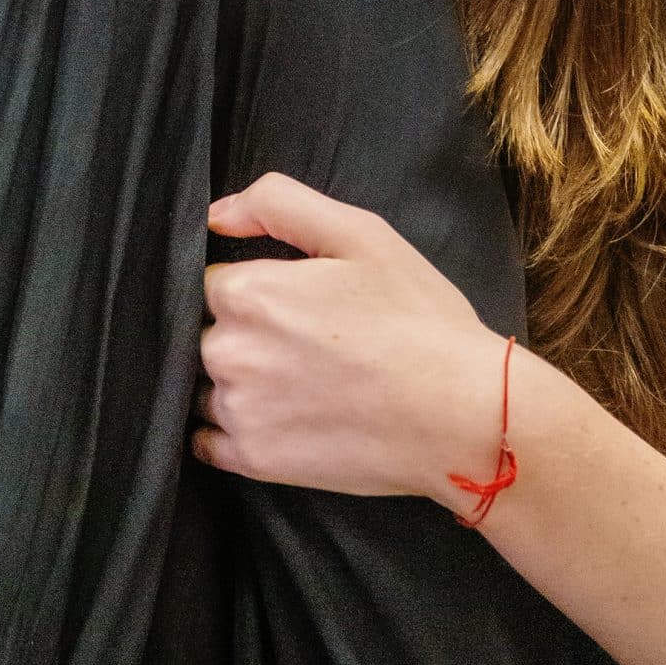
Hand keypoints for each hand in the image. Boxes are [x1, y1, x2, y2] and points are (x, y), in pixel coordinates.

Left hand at [193, 171, 508, 502]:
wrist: (460, 414)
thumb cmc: (416, 318)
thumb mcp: (360, 233)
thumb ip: (277, 203)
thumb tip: (215, 215)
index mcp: (247, 292)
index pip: (211, 280)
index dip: (250, 286)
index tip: (288, 301)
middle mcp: (228, 352)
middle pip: (205, 332)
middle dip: (242, 332)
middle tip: (301, 342)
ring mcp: (238, 411)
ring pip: (205, 384)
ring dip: (235, 380)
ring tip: (294, 382)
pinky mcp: (253, 461)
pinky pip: (207, 440)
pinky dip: (230, 428)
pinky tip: (274, 417)